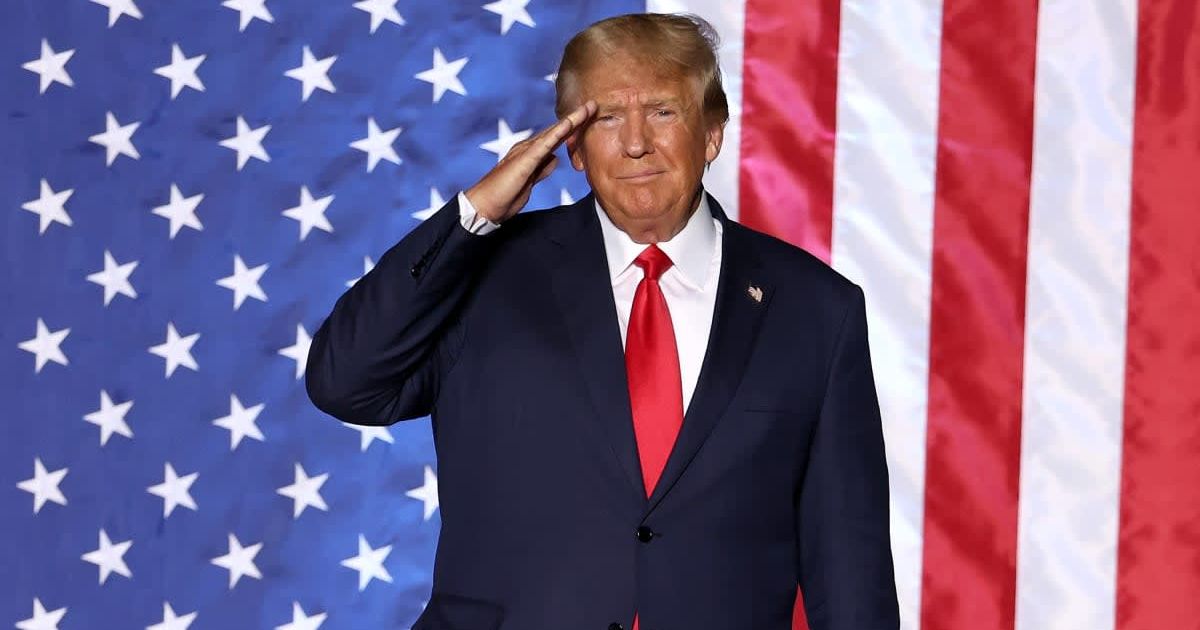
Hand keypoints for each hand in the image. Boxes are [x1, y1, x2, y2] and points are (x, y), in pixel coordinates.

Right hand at [464, 100, 596, 223]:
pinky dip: (558, 133)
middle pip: (557, 130)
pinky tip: (569, 123)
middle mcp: (528, 147)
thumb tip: (554, 158)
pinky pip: (544, 144)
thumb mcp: (530, 181)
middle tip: (593, 105)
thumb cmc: (504, 196)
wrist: (485, 205)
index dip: (573, 128)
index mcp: (531, 153)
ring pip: (553, 132)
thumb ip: (542, 168)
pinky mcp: (524, 160)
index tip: (589, 118)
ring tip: (588, 108)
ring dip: (572, 120)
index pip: (556, 137)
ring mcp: (526, 152)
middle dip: (576, 118)